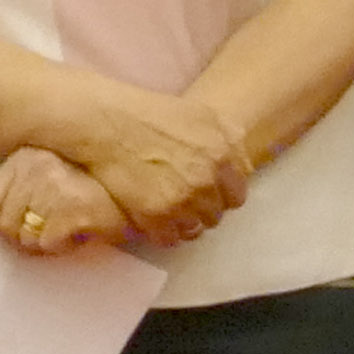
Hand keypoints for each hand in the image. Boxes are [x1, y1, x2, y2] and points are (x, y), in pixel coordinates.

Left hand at [0, 147, 129, 265]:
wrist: (144, 185)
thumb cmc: (102, 182)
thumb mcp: (56, 174)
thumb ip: (27, 191)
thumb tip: (1, 232)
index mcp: (27, 155)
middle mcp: (35, 167)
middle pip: (5, 225)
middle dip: (24, 238)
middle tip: (52, 234)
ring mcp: (51, 187)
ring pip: (25, 239)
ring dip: (46, 243)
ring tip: (72, 228)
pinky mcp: (69, 209)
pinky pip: (49, 245)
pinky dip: (64, 247)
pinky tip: (82, 233)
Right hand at [66, 85, 254, 246]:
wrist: (109, 125)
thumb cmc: (153, 115)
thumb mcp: (203, 114)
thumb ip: (229, 138)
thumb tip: (244, 162)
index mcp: (223, 154)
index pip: (237, 195)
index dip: (221, 195)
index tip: (208, 193)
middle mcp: (208, 179)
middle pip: (215, 214)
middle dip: (202, 209)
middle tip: (183, 201)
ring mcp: (183, 199)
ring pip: (195, 229)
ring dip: (183, 223)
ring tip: (168, 213)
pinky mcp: (156, 215)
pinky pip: (170, 239)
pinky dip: (162, 233)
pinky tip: (153, 221)